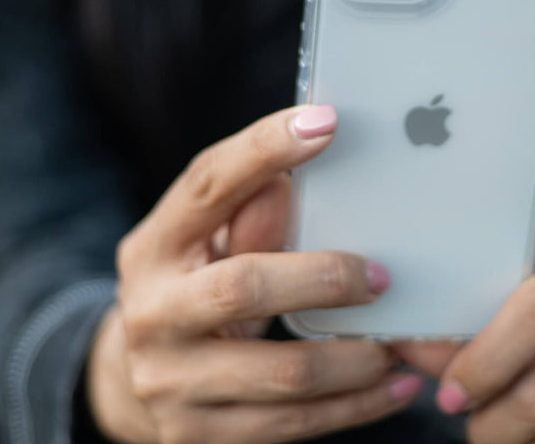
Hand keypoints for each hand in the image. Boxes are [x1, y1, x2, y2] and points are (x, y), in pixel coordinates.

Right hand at [88, 105, 423, 443]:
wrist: (133, 378)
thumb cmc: (191, 283)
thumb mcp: (204, 240)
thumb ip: (247, 208)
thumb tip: (302, 169)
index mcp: (154, 244)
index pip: (208, 184)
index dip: (264, 149)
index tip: (326, 121)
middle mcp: (152, 311)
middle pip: (244, 287)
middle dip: (324, 279)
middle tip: (381, 275)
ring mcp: (170, 382)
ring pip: (282, 373)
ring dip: (355, 355)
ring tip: (401, 339)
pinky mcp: (196, 436)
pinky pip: (292, 427)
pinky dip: (355, 407)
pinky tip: (395, 385)